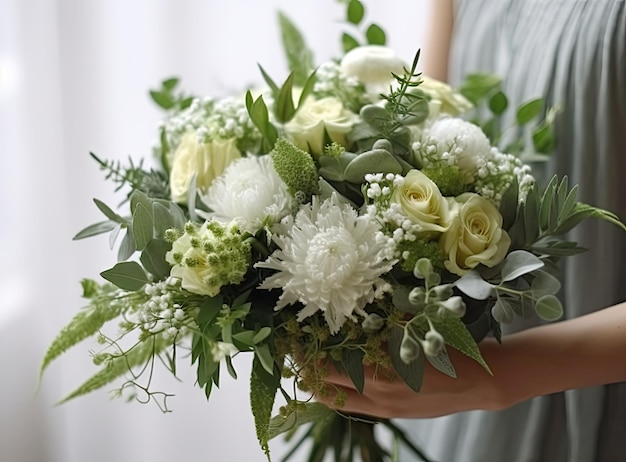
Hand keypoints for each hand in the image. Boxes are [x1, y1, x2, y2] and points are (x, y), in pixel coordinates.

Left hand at [318, 302, 625, 419]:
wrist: (482, 383)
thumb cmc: (450, 349)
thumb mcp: (415, 328)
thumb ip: (384, 320)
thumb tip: (355, 302)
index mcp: (381, 375)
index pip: (329, 368)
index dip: (305, 355)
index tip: (289, 339)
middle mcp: (378, 397)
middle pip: (327, 391)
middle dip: (305, 374)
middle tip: (290, 354)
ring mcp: (385, 409)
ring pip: (340, 402)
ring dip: (321, 387)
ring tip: (305, 367)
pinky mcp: (393, 412)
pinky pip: (358, 405)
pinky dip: (342, 393)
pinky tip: (336, 379)